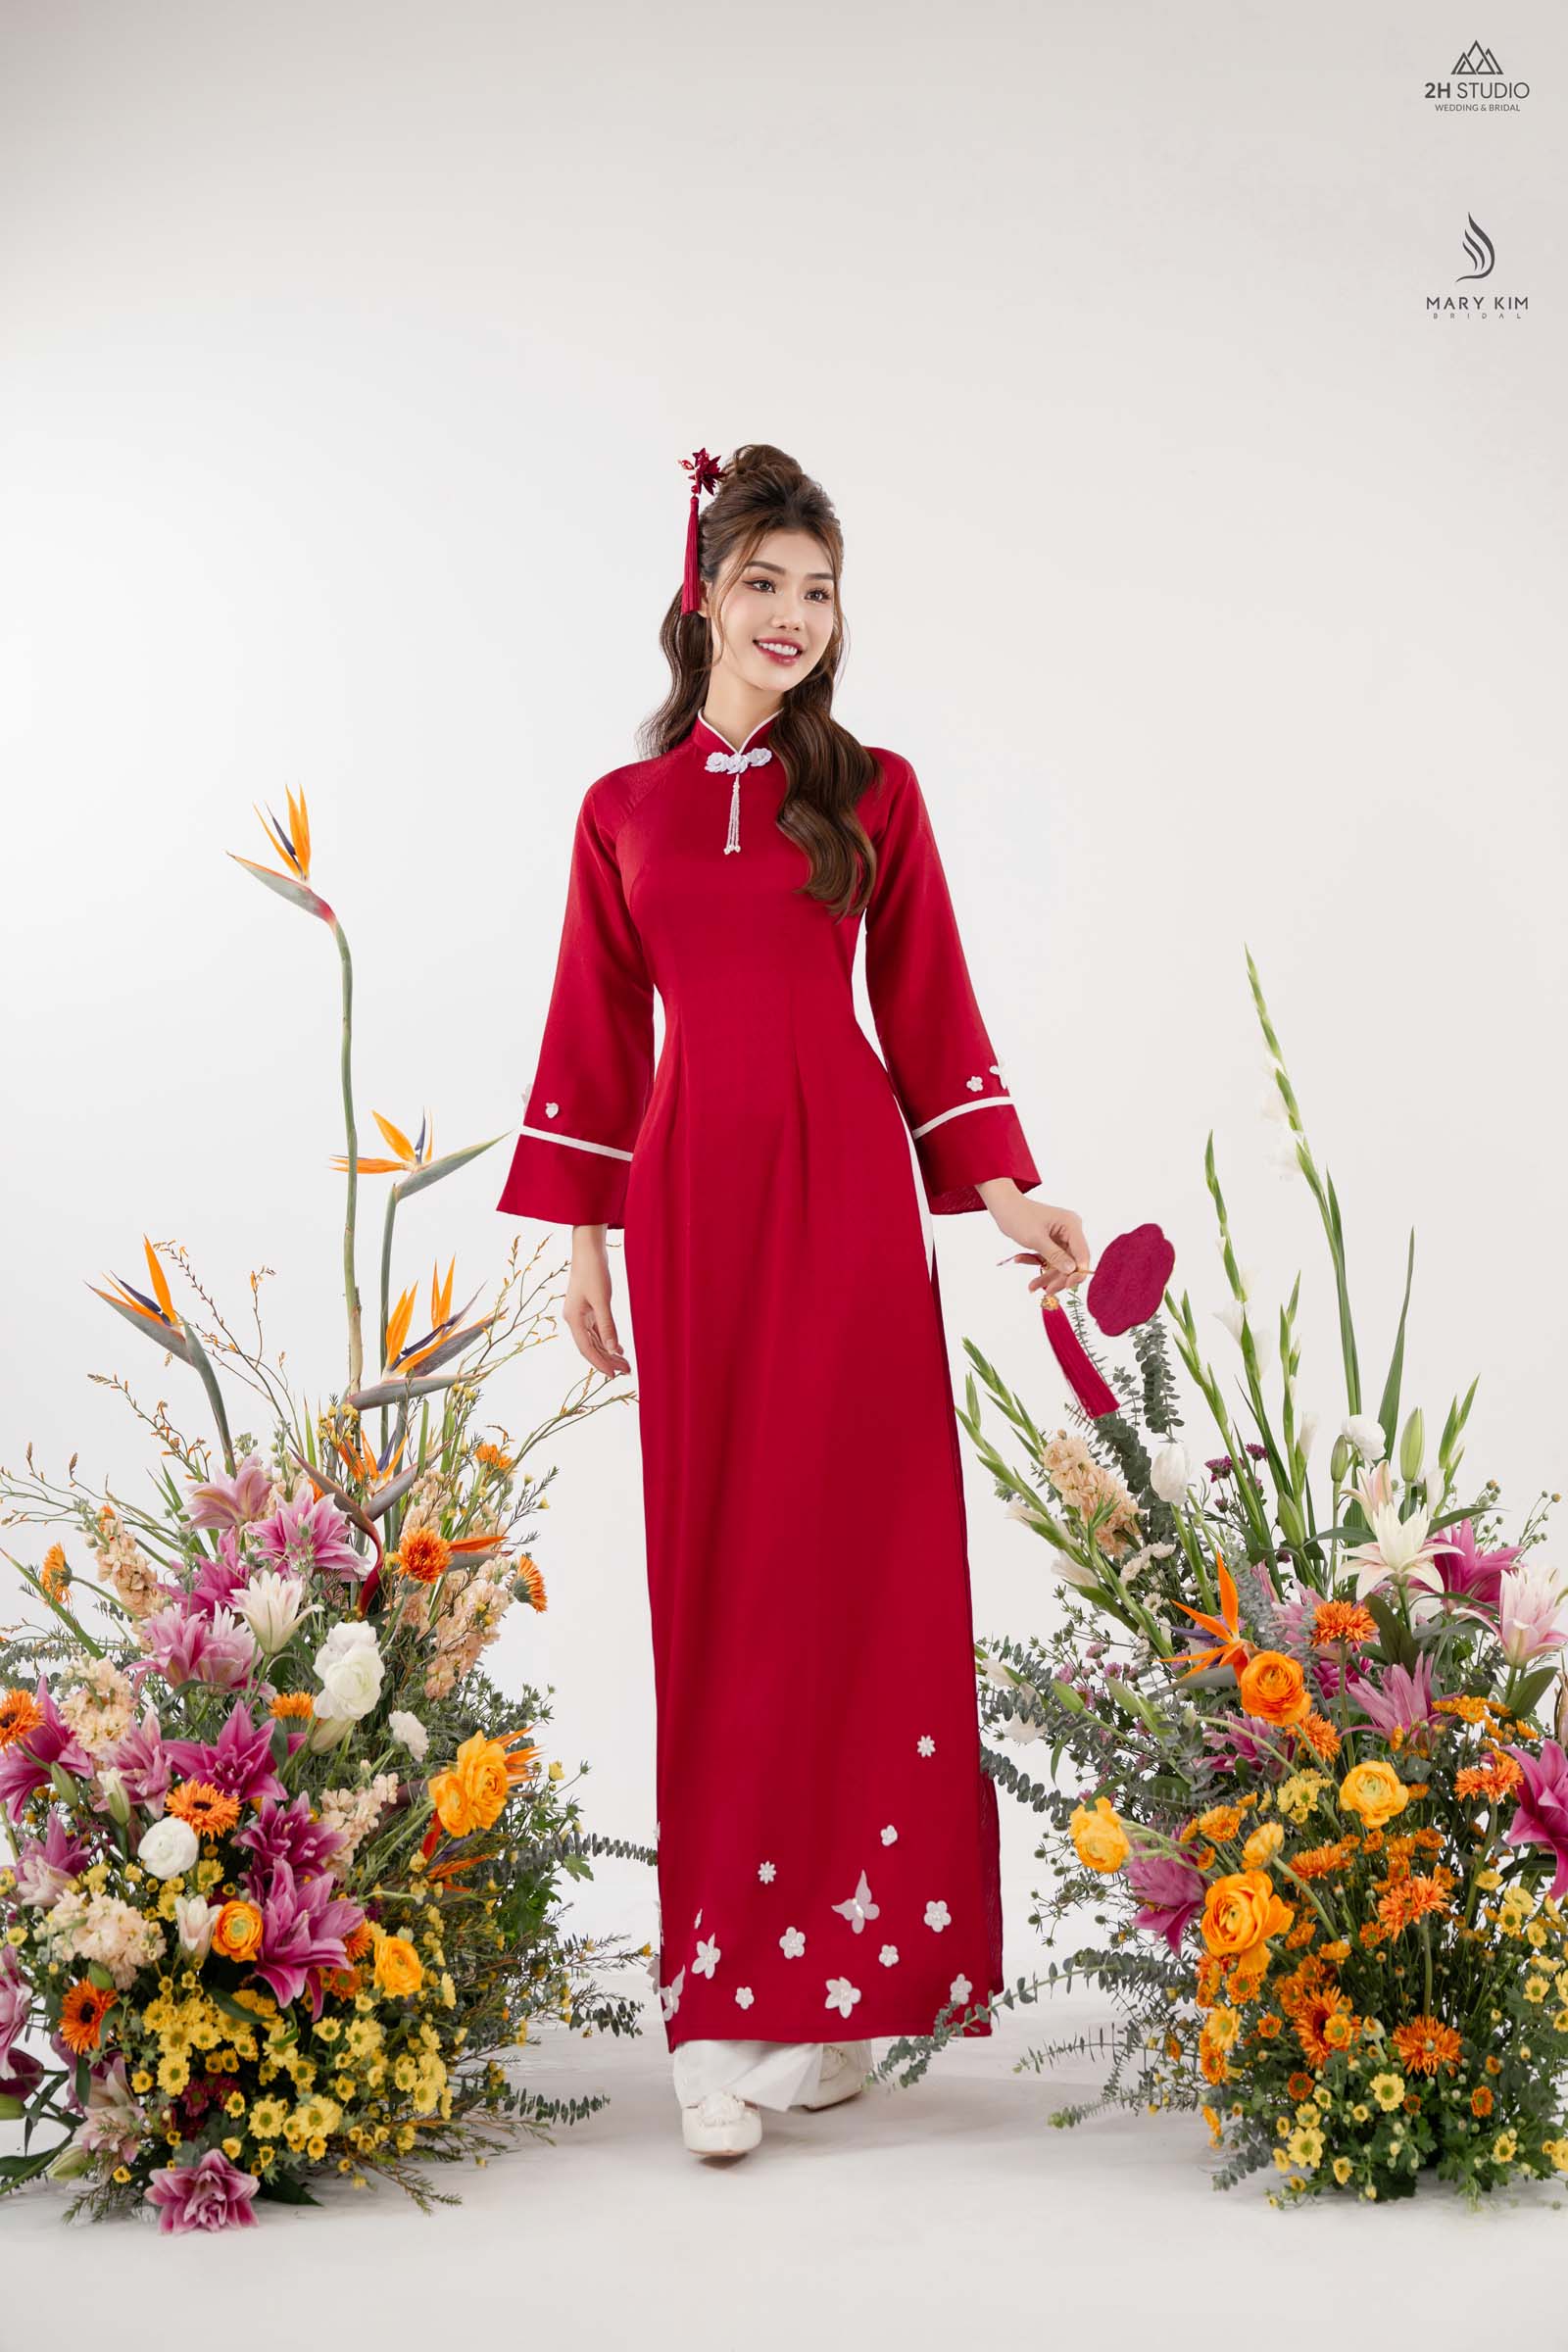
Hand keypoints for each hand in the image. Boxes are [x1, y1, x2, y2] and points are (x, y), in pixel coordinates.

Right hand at [564, 1230, 631, 1376]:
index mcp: (573, 1319)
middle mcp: (575, 1319)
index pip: (587, 1348)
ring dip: (609, 1352)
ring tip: (626, 1363)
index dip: (600, 1363)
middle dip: (608, 1360)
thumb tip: (612, 1349)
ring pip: (595, 1340)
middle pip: (591, 1346)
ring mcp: (580, 1315)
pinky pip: (597, 1330)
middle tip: (627, 1371)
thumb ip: (607, 1326)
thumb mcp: (602, 1300)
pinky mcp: (588, 1309)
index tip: (614, 1376)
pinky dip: (607, 1339)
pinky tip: (618, 1347)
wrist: (588, 1250)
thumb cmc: (593, 1272)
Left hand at [988, 1193, 1091, 1301]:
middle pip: (1072, 1262)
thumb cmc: (1019, 1217)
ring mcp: (1061, 1238)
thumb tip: (1072, 1270)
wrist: (1004, 1207)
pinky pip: (1050, 1260)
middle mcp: (1070, 1231)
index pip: (1082, 1253)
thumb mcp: (1036, 1238)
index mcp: (1071, 1225)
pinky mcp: (1052, 1243)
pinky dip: (1038, 1265)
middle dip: (1058, 1277)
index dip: (1078, 1272)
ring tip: (1031, 1287)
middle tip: (1047, 1292)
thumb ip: (1055, 1255)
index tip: (1068, 1286)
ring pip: (1060, 1264)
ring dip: (1046, 1276)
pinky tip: (1021, 1260)